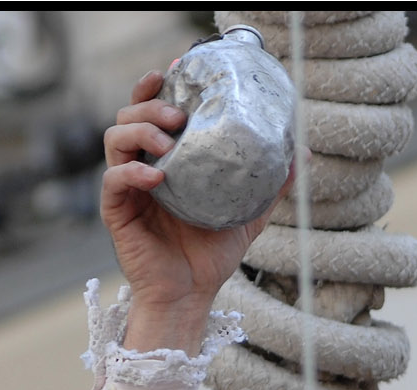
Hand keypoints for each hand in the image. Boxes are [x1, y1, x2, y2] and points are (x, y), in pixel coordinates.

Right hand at [100, 70, 286, 352]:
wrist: (191, 294)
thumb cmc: (211, 254)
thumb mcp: (248, 212)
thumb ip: (270, 183)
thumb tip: (303, 153)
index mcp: (167, 158)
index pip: (154, 110)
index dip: (159, 85)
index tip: (177, 68)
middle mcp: (141, 166)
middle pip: (130, 114)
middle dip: (151, 103)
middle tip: (181, 113)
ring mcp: (127, 186)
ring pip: (114, 137)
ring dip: (140, 129)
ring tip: (168, 140)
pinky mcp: (116, 210)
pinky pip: (113, 179)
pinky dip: (133, 171)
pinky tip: (158, 175)